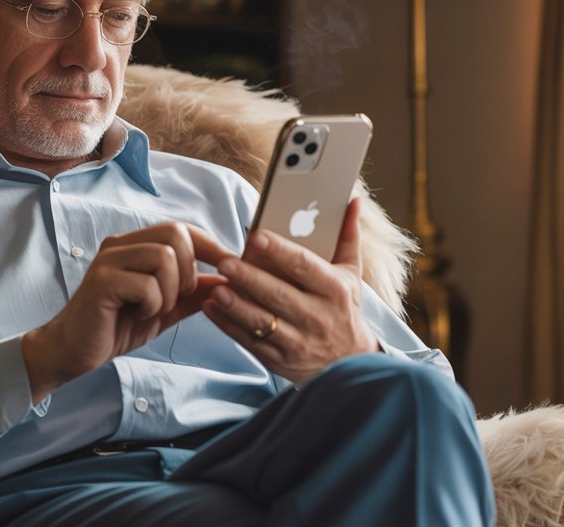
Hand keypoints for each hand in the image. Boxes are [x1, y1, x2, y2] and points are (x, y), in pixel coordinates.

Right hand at [22, 222, 233, 402]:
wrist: (74, 351)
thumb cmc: (116, 327)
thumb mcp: (165, 309)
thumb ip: (193, 293)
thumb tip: (229, 281)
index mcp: (137, 245)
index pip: (183, 229)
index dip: (211, 247)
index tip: (230, 269)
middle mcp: (122, 244)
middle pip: (176, 234)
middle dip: (188, 271)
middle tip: (176, 299)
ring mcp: (109, 260)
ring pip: (164, 257)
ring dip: (169, 292)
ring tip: (152, 309)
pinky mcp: (102, 281)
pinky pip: (146, 284)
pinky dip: (151, 305)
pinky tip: (137, 315)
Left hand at [203, 198, 377, 382]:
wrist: (349, 363)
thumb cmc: (344, 308)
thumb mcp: (351, 274)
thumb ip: (348, 236)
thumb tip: (352, 200)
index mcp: (335, 290)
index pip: (305, 266)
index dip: (280, 251)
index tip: (256, 236)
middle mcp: (318, 317)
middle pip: (279, 295)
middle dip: (250, 278)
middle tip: (225, 262)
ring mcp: (298, 341)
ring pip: (262, 321)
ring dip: (236, 305)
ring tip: (216, 288)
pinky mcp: (280, 360)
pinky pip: (250, 342)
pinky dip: (228, 325)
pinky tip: (211, 308)